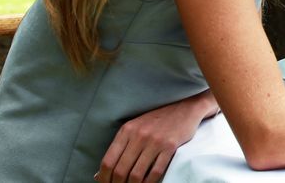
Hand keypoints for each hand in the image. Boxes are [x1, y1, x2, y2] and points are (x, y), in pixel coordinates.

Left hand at [96, 91, 216, 182]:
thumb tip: (100, 173)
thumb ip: (120, 147)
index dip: (104, 178)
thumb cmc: (157, 121)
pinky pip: (156, 171)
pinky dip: (149, 182)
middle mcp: (139, 136)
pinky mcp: (170, 146)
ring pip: (137, 174)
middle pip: (121, 170)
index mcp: (126, 131)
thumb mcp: (135, 128)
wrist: (184, 108)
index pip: (108, 160)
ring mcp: (155, 141)